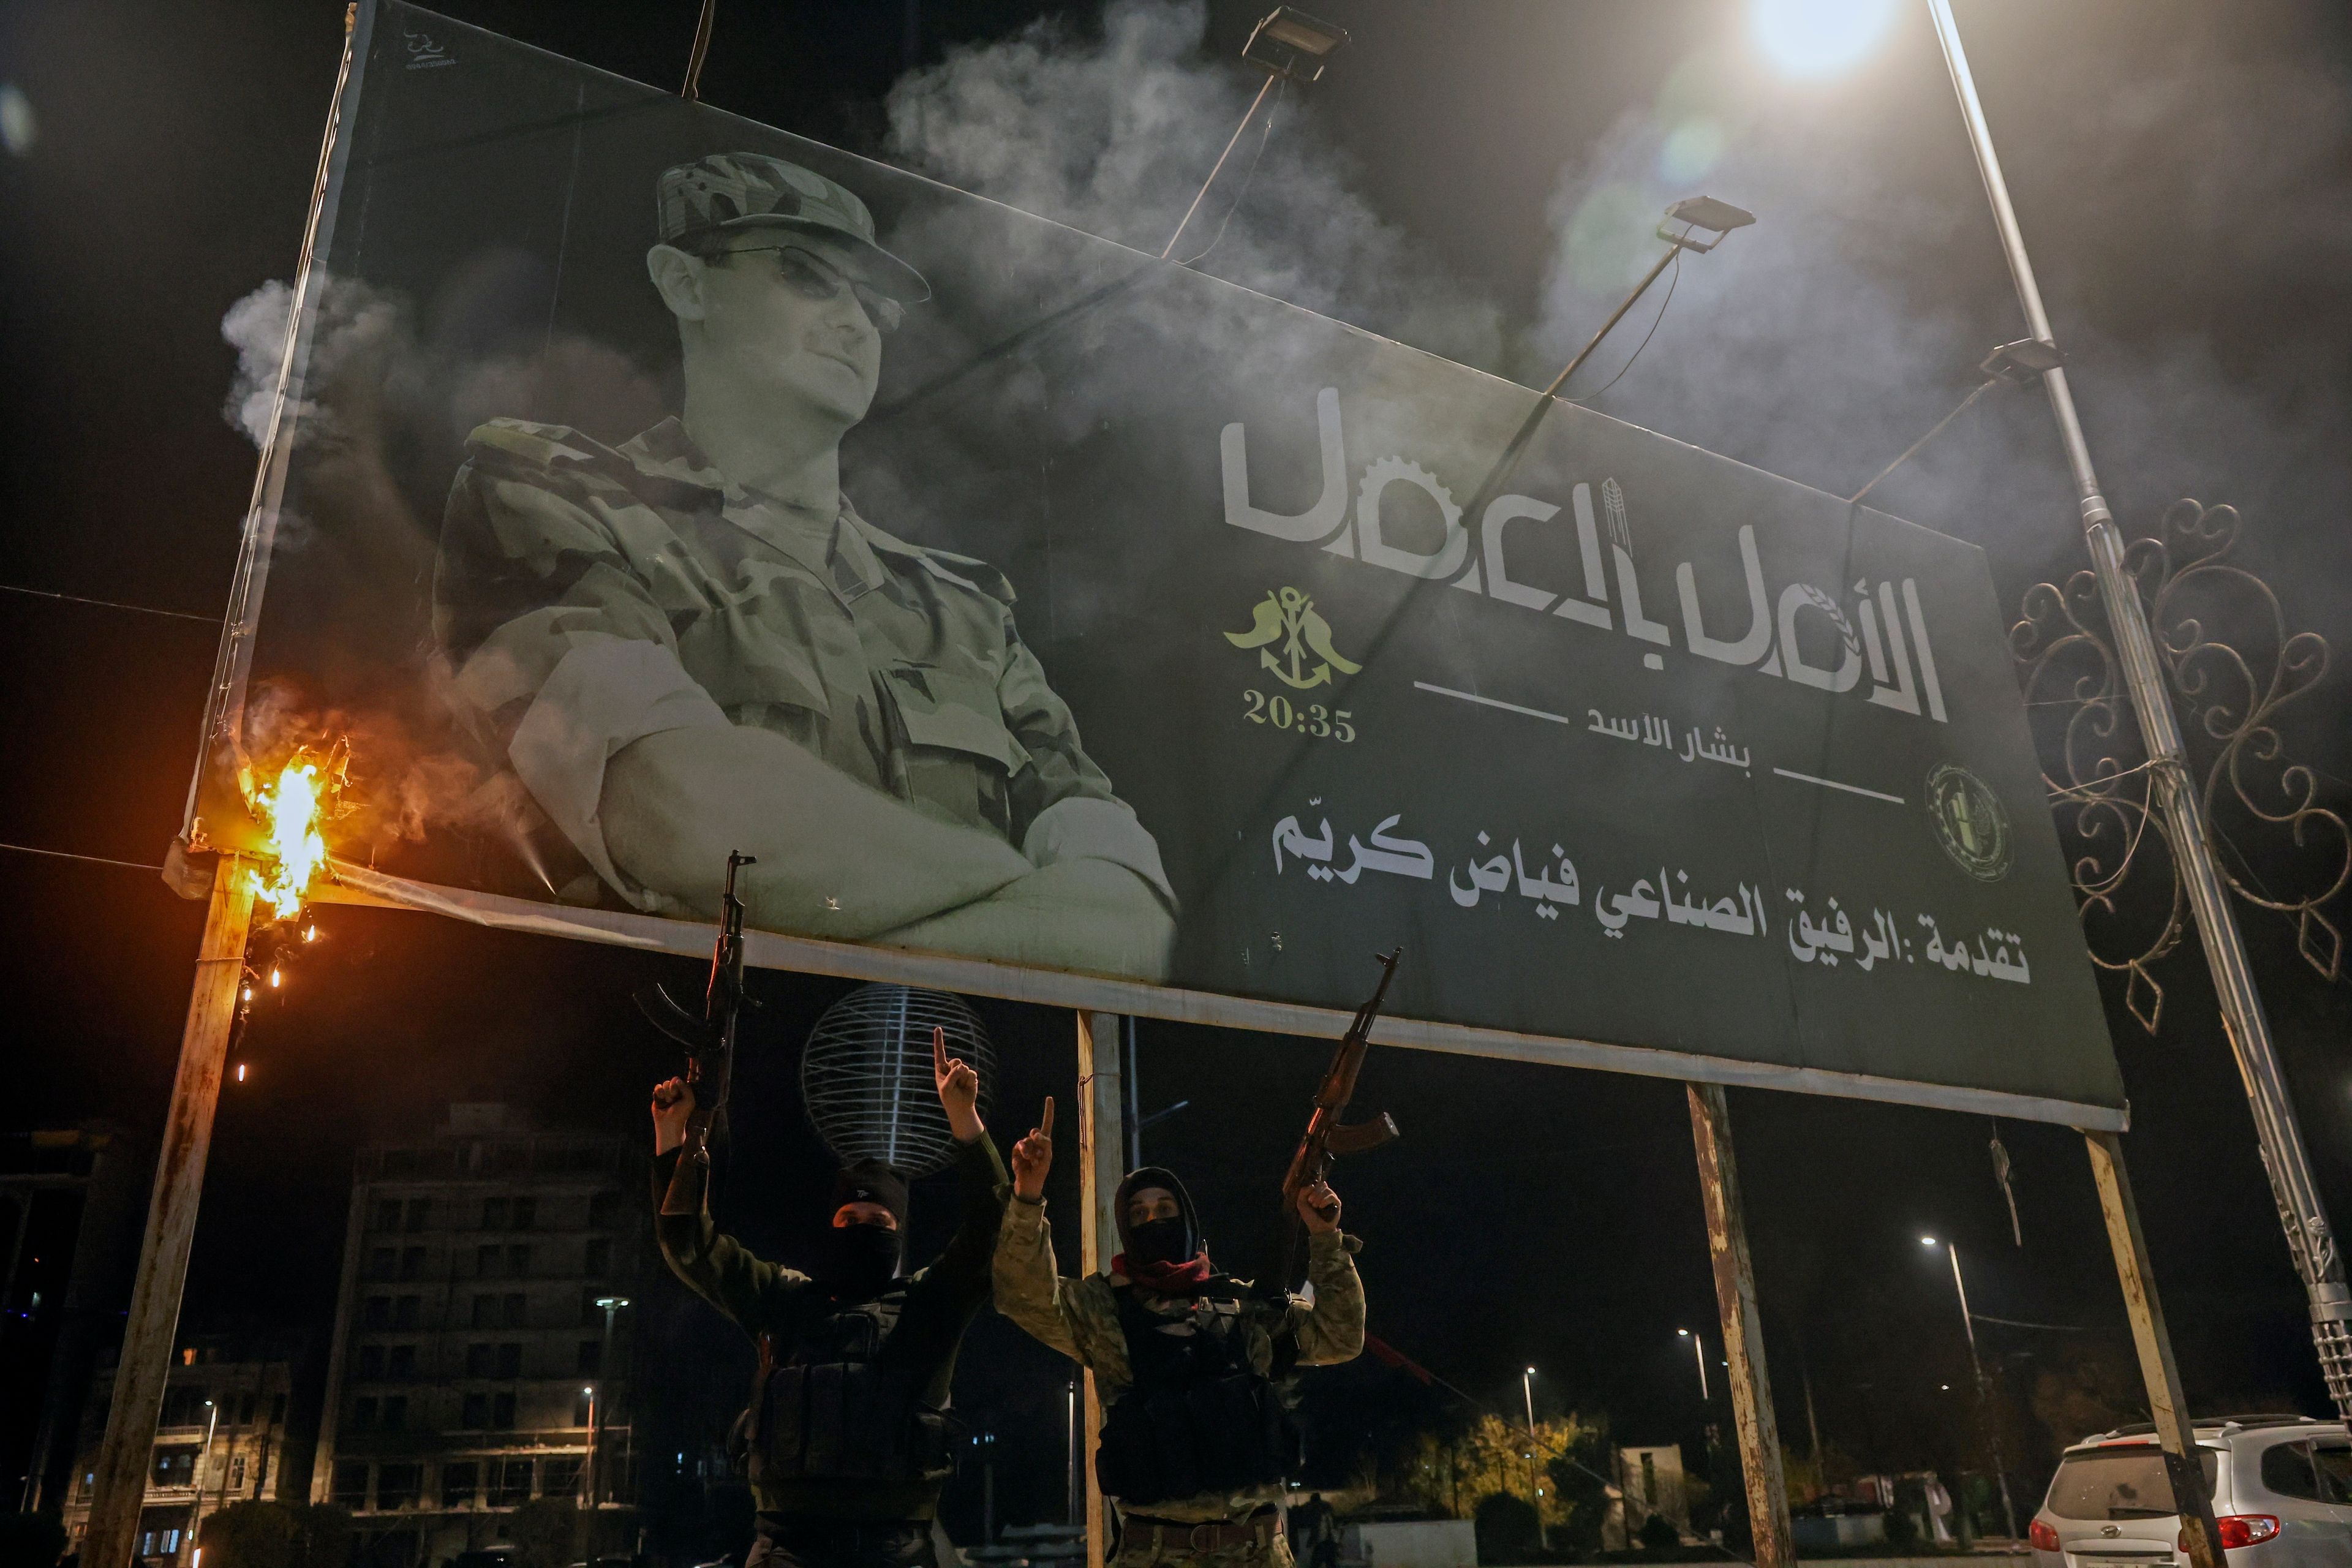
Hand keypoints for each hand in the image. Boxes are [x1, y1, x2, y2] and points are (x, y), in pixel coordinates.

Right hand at [652, 1077, 693, 1155]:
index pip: (684, 1079)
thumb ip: (686, 1088)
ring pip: (665, 1083)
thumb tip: (676, 1079)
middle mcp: (676, 1091)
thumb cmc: (681, 1113)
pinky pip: (658, 1087)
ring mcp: (667, 1093)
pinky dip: (659, 1092)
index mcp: (685, 1091)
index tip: (685, 1079)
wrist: (670, 1123)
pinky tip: (662, 1099)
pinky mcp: (658, 1097)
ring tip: (668, 1101)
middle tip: (674, 1099)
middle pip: (673, 1080)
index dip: (684, 1078)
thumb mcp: (689, 1100)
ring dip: (667, 1092)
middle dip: (673, 1089)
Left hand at [934, 1025, 983, 1142]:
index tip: (938, 1028)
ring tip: (960, 1087)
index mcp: (941, 1069)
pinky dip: (969, 1081)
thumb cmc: (949, 1098)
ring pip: (964, 1067)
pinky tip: (967, 1087)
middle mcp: (951, 1067)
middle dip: (956, 1072)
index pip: (939, 1052)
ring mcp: (961, 1071)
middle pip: (956, 1061)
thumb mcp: (946, 1088)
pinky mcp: (970, 1075)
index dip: (939, 1040)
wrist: (961, 1107)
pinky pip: (972, 1074)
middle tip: (954, 1084)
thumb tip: (964, 1067)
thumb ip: (953, 1076)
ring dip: (962, 1079)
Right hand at [1011, 1097, 1054, 1200]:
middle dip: (1038, 1139)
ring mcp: (1025, 1145)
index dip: (1048, 1111)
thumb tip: (1034, 1133)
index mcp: (1045, 1142)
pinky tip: (1026, 1159)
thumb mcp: (1047, 1158)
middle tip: (1039, 1153)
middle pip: (1036, 1131)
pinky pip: (1020, 1144)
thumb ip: (1045, 1143)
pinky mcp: (1017, 1150)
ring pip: (1028, 1140)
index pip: (1047, 1123)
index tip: (1049, 1098)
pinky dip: (1024, 1151)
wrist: (1028, 1182)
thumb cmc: (1040, 1171)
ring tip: (1033, 1160)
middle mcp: (1035, 1141)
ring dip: (1031, 1151)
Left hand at [1297, 1179, 1340, 1234]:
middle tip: (1311, 1202)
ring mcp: (1332, 1198)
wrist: (1317, 1228)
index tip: (1308, 1198)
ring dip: (1319, 1197)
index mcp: (1317, 1192)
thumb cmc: (1310, 1216)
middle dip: (1315, 1193)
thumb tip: (1313, 1185)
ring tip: (1316, 1206)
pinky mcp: (1337, 1204)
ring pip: (1327, 1190)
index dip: (1313, 1187)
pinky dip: (1325, 1201)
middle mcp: (1325, 1194)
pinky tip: (1321, 1207)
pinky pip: (1332, 1197)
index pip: (1317, 1183)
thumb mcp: (1301, 1203)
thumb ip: (1303, 1192)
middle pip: (1322, 1185)